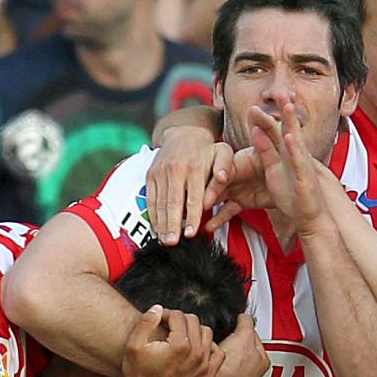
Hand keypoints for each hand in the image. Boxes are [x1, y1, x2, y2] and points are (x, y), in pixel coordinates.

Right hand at [118, 305, 222, 376]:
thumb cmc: (138, 376)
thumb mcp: (134, 345)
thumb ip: (147, 322)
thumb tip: (158, 308)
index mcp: (179, 346)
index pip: (178, 316)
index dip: (166, 314)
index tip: (160, 319)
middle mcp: (196, 355)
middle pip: (194, 322)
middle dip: (179, 320)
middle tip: (168, 326)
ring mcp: (204, 367)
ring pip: (207, 334)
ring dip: (194, 331)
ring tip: (181, 336)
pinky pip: (218, 354)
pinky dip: (209, 348)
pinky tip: (196, 349)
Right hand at [145, 125, 232, 243]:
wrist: (182, 133)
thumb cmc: (206, 150)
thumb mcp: (222, 152)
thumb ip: (225, 165)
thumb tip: (223, 178)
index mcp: (194, 167)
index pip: (193, 197)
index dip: (192, 216)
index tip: (191, 233)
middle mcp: (175, 170)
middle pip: (173, 202)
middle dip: (173, 224)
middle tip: (173, 242)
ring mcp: (160, 173)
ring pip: (160, 202)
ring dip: (161, 223)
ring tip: (164, 240)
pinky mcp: (150, 175)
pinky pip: (150, 198)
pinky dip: (153, 215)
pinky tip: (156, 228)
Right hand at [198, 314, 269, 376]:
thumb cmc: (230, 366)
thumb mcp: (244, 334)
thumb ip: (246, 322)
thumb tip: (244, 317)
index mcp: (263, 363)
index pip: (254, 337)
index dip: (242, 329)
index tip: (235, 328)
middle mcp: (254, 376)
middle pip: (243, 351)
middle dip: (234, 344)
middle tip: (224, 341)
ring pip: (231, 362)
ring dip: (224, 356)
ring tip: (217, 352)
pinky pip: (220, 373)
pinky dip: (216, 368)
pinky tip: (212, 364)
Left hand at [247, 101, 338, 234]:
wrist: (311, 217)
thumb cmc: (293, 195)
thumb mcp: (273, 169)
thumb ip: (265, 151)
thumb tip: (255, 131)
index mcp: (286, 153)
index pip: (276, 130)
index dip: (267, 117)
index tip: (256, 104)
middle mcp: (295, 156)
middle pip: (289, 129)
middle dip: (285, 110)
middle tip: (281, 92)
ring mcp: (302, 165)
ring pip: (296, 140)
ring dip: (292, 123)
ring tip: (288, 105)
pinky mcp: (304, 178)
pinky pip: (299, 161)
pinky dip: (294, 149)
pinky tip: (290, 138)